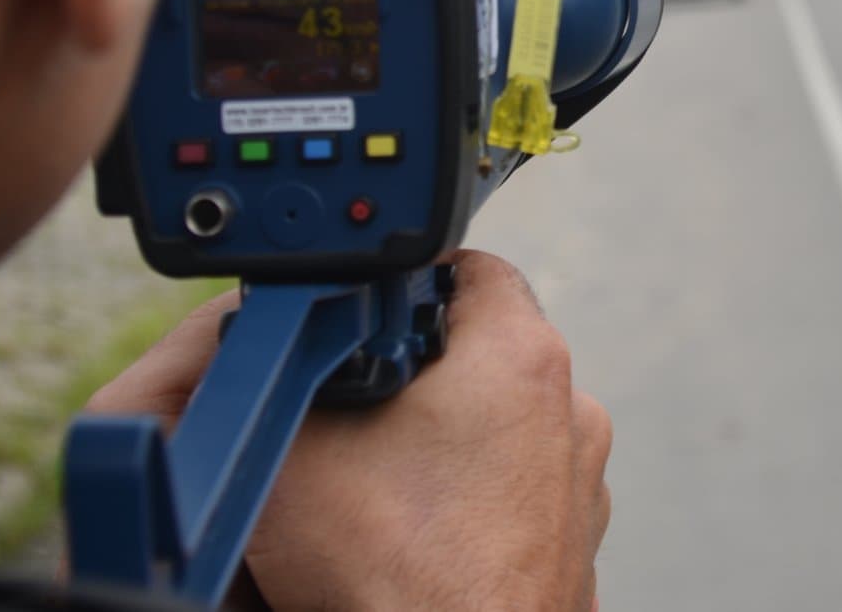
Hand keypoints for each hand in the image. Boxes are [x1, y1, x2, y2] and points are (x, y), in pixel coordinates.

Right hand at [86, 251, 612, 610]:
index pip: (464, 268)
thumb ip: (289, 373)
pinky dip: (472, 505)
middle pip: (480, 353)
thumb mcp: (293, 447)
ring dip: (445, 443)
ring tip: (381, 483)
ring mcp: (579, 483)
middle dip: (415, 372)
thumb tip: (262, 349)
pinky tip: (418, 534)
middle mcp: (569, 410)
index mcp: (520, 355)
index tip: (359, 316)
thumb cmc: (393, 572)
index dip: (399, 285)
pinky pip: (514, 497)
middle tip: (353, 407)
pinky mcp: (573, 544)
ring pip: (498, 430)